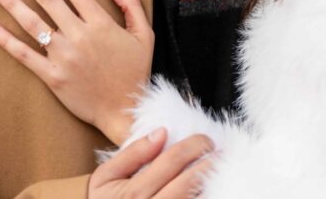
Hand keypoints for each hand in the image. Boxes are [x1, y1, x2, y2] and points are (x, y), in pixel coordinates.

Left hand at [0, 0, 153, 143]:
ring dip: (13, 4)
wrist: (125, 110)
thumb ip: (130, 5)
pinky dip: (7, 41)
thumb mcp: (145, 35)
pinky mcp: (52, 76)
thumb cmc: (135, 72)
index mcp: (101, 23)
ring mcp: (64, 56)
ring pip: (33, 24)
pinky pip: (25, 55)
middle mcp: (79, 35)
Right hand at [89, 128, 213, 198]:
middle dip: (208, 164)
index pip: (171, 162)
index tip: (204, 139)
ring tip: (219, 169)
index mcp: (133, 193)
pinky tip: (208, 188)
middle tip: (219, 152)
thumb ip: (133, 153)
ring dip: (208, 184)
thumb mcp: (106, 174)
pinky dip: (201, 197)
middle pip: (188, 184)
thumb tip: (161, 132)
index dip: (193, 146)